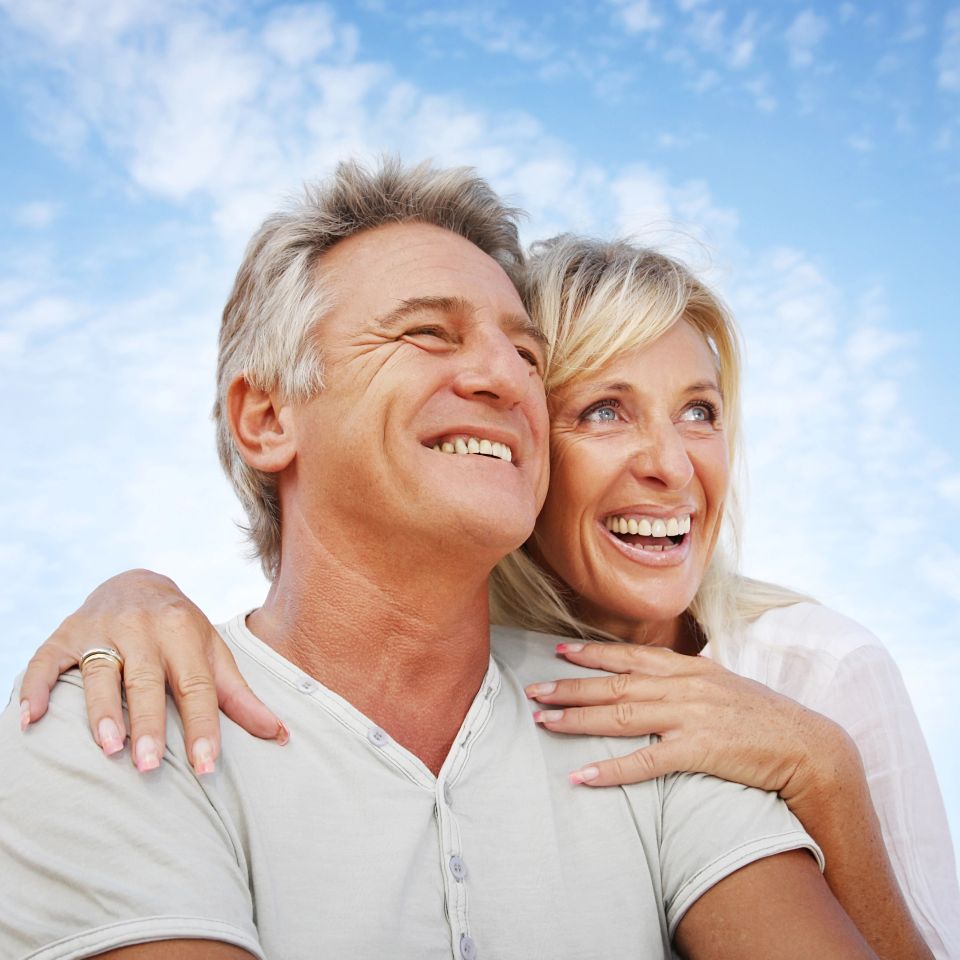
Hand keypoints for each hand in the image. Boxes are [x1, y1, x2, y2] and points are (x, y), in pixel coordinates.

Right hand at [19, 569, 286, 774]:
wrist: (136, 582)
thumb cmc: (182, 633)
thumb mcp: (213, 654)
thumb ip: (240, 697)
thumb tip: (280, 735)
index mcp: (183, 632)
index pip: (196, 685)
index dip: (202, 726)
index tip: (206, 767)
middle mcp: (142, 628)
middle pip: (146, 679)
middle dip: (149, 722)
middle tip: (150, 765)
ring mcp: (100, 630)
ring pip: (99, 671)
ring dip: (101, 709)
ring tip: (107, 747)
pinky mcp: (64, 635)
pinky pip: (44, 663)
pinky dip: (34, 689)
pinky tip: (29, 722)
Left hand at [526, 641, 847, 801]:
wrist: (810, 747)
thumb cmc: (765, 719)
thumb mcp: (725, 686)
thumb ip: (689, 680)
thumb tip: (657, 679)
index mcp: (691, 668)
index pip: (632, 655)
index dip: (593, 654)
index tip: (559, 651)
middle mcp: (686, 685)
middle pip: (616, 683)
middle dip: (571, 686)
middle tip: (533, 690)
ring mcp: (692, 716)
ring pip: (621, 714)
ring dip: (578, 720)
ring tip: (543, 723)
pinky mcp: (700, 750)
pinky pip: (646, 761)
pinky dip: (612, 769)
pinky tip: (583, 775)